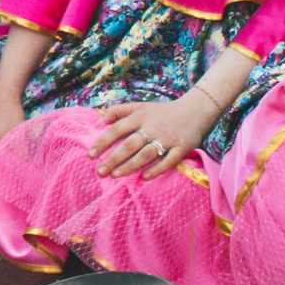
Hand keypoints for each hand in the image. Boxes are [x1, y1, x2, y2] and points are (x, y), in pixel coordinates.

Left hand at [85, 94, 215, 178]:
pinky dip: (156, 170)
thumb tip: (97, 122)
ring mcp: (168, 137)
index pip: (117, 129)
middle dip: (113, 158)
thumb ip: (117, 111)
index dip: (102, 142)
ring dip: (130, 166)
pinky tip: (144, 178)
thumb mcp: (139, 106)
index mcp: (140, 116)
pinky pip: (169, 161)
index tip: (90, 155)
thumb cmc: (160, 112)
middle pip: (130, 144)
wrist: (195, 110)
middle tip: (99, 172)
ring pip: (146, 154)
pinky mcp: (182, 147)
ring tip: (115, 175)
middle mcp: (152, 126)